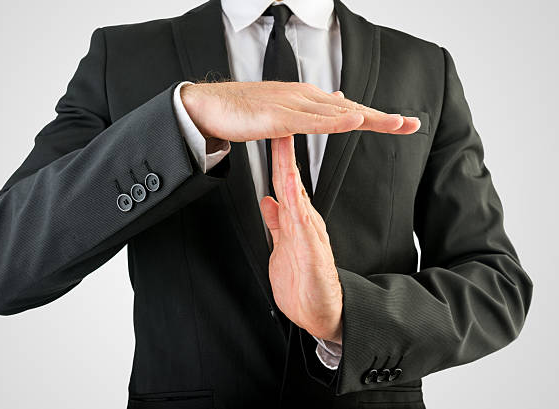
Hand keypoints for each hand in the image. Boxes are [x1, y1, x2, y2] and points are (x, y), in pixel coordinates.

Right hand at [181, 81, 420, 142]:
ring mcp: (293, 105)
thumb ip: (309, 112)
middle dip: (382, 118)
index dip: (375, 117)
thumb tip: (335, 104)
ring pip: (337, 113)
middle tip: (411, 125)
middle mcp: (305, 98)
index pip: (348, 109)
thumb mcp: (283, 112)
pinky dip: (335, 121)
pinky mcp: (279, 116)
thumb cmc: (244, 111)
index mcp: (307, 100)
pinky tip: (354, 121)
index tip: (401, 125)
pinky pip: (311, 121)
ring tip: (396, 123)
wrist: (211, 106)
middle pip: (350, 109)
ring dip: (368, 118)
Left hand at [259, 135, 342, 343]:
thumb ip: (276, 222)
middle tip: (285, 115)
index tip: (272, 128)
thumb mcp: (283, 246)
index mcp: (296, 219)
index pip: (284, 179)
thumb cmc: (303, 282)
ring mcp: (308, 232)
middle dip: (285, 146)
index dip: (278, 154)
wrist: (321, 313)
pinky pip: (301, 219)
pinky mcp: (311, 248)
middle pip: (290, 177)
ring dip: (289, 163)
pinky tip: (290, 182)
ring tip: (285, 137)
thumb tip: (267, 200)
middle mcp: (304, 220)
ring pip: (296, 191)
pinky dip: (295, 198)